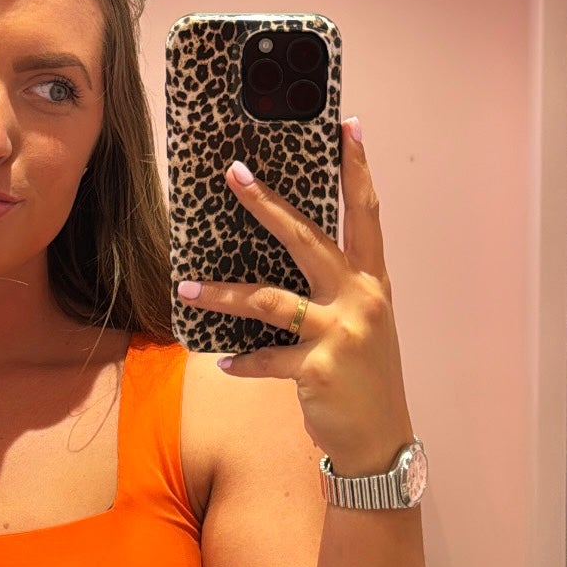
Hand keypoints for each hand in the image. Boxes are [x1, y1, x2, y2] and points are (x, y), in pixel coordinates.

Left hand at [176, 118, 415, 475]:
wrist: (382, 442)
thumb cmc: (366, 376)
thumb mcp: (363, 324)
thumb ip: (336, 288)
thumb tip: (284, 251)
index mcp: (372, 282)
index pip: (366, 213)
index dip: (357, 168)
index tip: (346, 124)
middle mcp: (360, 300)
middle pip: (307, 239)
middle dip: (267, 205)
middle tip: (234, 175)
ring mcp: (340, 335)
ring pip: (269, 300)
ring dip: (221, 294)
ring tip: (184, 288)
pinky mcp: (317, 370)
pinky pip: (264, 358)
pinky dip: (241, 361)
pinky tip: (223, 362)